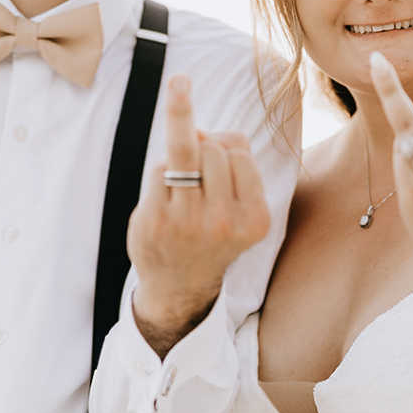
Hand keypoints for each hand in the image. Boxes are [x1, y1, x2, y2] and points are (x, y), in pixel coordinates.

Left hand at [128, 75, 269, 355]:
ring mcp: (188, 223)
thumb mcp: (240, 202)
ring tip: (181, 185)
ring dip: (180, 156)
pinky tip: (163, 199)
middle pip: (213, 147)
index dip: (225, 150)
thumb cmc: (210, 229)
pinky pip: (160, 168)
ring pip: (186, 148)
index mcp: (256, 218)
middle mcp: (225, 223)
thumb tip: (196, 127)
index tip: (219, 172)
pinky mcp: (156, 220)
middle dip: (203, 151)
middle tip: (198, 183)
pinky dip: (160, 173)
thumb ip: (233, 153)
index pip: (239, 151)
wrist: (178, 284)